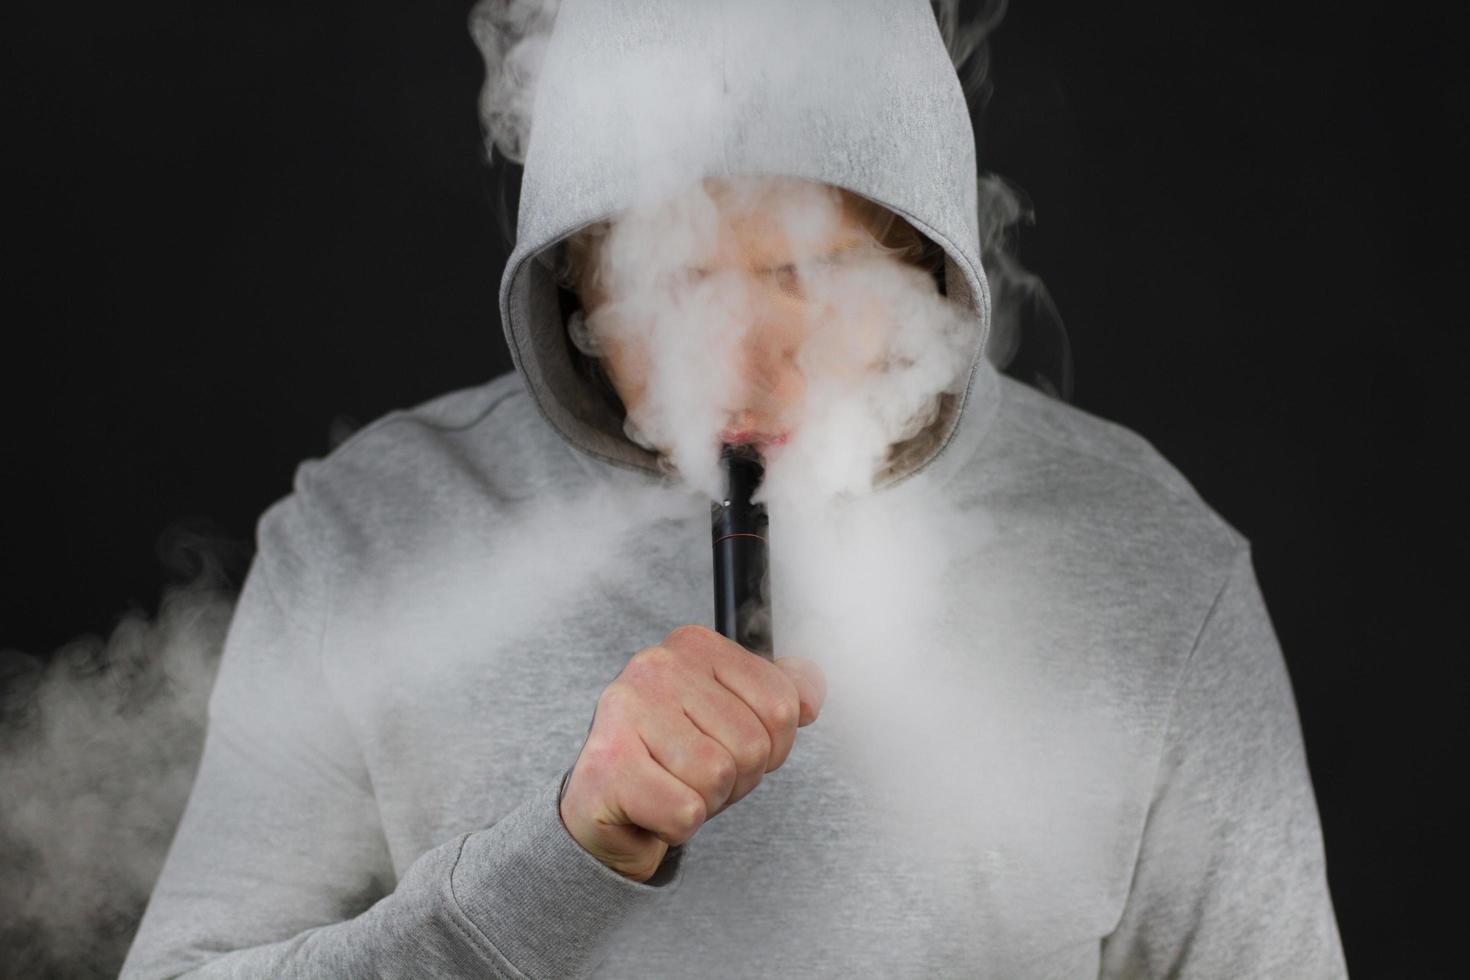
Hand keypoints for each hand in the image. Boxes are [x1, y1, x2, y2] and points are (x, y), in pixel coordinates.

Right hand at [559, 625, 826, 881]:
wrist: (605, 809)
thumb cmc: (675, 760)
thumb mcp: (736, 717)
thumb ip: (781, 696)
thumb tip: (812, 696)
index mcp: (694, 645)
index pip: (782, 703)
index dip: (771, 746)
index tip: (730, 749)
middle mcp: (656, 666)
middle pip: (752, 744)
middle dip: (736, 779)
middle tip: (695, 777)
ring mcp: (626, 711)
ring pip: (718, 776)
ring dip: (704, 802)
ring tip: (673, 788)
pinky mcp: (607, 765)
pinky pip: (685, 812)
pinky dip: (676, 826)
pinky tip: (649, 809)